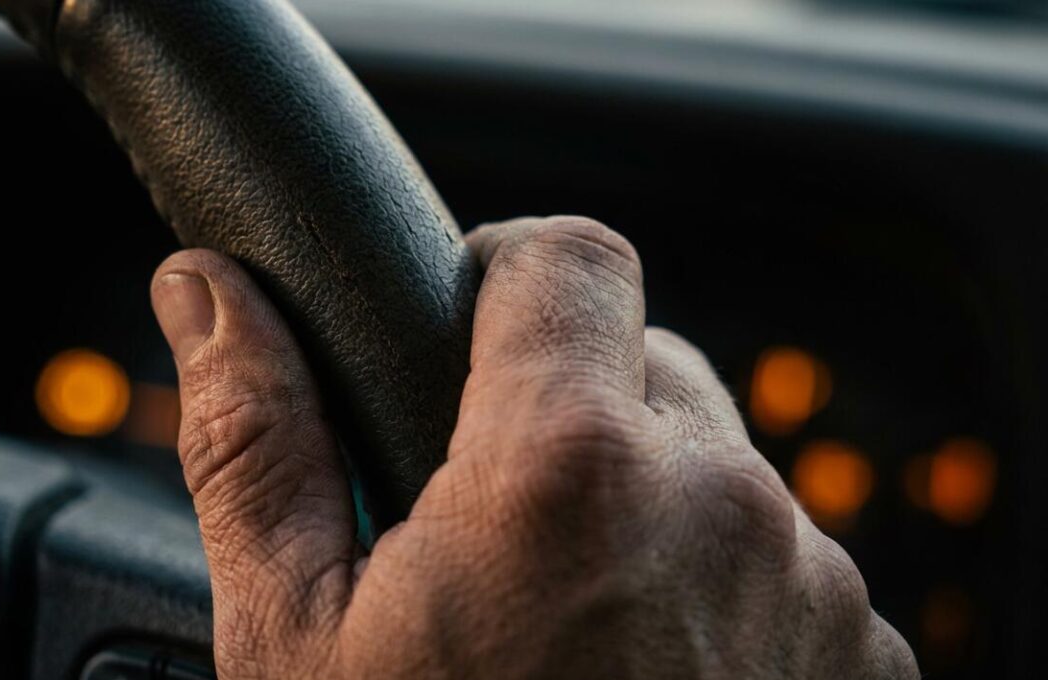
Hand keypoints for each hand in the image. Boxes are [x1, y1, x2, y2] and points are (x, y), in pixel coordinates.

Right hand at [150, 216, 918, 678]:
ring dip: (635, 503)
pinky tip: (633, 675)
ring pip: (712, 464)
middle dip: (557, 410)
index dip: (502, 273)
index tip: (462, 326)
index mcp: (569, 474)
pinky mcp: (862, 659)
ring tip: (556, 626)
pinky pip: (775, 556)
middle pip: (641, 361)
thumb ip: (256, 438)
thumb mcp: (297, 641)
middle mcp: (723, 509)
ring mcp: (812, 589)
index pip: (570, 258)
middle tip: (481, 527)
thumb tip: (206, 293)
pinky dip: (707, 582)